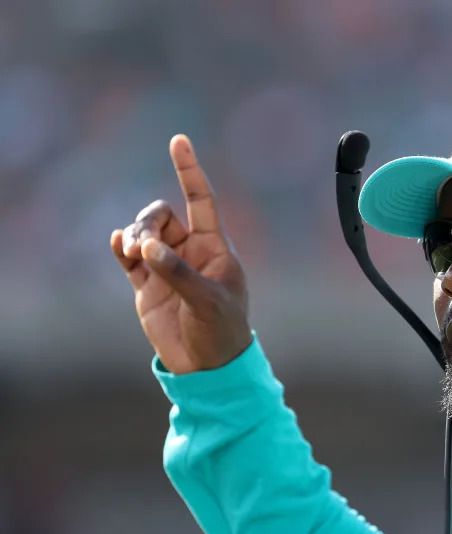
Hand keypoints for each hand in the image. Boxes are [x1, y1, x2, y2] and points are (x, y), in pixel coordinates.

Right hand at [110, 135, 252, 373]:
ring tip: (131, 252)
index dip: (190, 171)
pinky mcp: (147, 285)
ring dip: (133, 234)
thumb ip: (178, 272)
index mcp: (214, 248)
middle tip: (144, 243)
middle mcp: (190, 251)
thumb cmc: (222, 331)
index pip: (201, 200)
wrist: (207, 366)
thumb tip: (147, 247)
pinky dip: (121, 247)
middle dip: (148, 220)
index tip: (179, 140)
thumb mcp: (207, 301)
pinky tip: (119, 246)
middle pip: (162, 215)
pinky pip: (129, 256)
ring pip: (143, 232)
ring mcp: (167, 267)